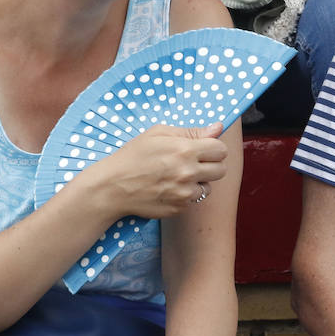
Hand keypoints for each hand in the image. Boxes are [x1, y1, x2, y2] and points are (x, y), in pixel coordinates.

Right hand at [88, 123, 227, 221]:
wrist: (113, 186)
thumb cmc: (133, 155)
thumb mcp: (158, 133)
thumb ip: (191, 131)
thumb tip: (218, 127)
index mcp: (185, 150)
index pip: (221, 150)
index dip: (213, 147)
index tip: (203, 148)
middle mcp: (188, 173)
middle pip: (221, 170)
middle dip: (211, 164)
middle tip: (193, 162)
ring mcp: (184, 194)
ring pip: (208, 187)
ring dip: (199, 182)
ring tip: (177, 176)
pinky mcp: (179, 208)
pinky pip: (193, 200)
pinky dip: (185, 194)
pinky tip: (168, 187)